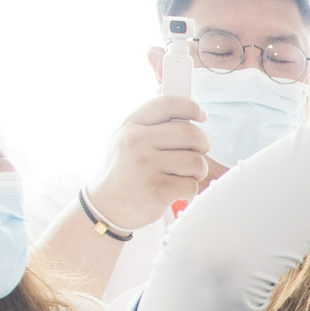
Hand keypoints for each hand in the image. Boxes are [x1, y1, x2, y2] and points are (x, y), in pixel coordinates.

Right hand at [87, 95, 212, 227]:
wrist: (107, 206)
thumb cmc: (124, 172)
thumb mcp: (126, 139)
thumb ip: (151, 124)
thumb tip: (186, 112)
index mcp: (131, 125)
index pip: (167, 104)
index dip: (190, 107)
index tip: (201, 116)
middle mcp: (137, 141)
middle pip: (191, 134)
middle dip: (202, 145)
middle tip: (196, 154)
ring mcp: (147, 165)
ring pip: (196, 161)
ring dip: (197, 171)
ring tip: (184, 175)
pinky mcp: (158, 189)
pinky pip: (192, 185)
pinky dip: (189, 190)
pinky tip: (175, 191)